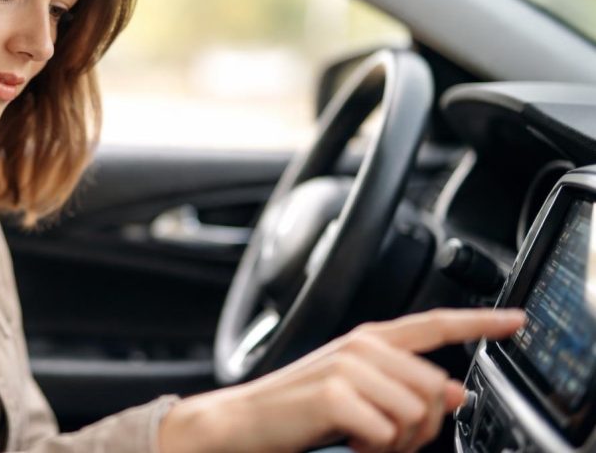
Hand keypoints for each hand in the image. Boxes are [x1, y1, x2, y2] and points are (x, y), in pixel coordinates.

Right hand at [158, 308, 525, 452]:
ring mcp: (348, 366)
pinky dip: (373, 448)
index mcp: (369, 339)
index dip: (481, 321)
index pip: (435, 324)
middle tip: (383, 439)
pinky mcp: (336, 393)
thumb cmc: (297, 410)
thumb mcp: (359, 395)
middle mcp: (362, 346)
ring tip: (363, 440)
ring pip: (417, 413)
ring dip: (397, 442)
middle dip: (422, 427)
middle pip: (436, 388)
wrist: (243, 421)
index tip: (517, 321)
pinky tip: (349, 442)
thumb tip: (456, 393)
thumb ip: (407, 386)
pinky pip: (388, 431)